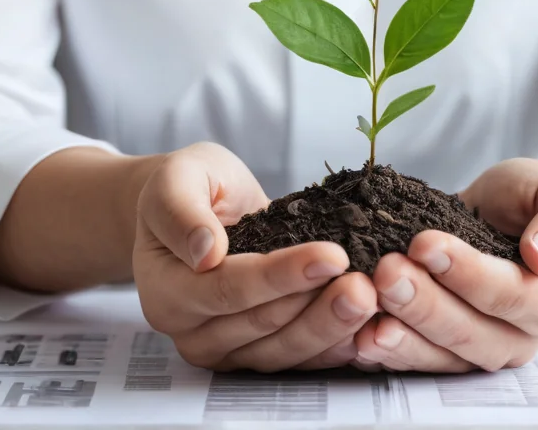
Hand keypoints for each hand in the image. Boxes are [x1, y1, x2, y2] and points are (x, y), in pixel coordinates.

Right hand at [133, 142, 376, 370]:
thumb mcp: (175, 180)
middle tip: (366, 283)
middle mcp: (192, 330)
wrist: (195, 209)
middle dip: (317, 305)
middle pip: (262, 326)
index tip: (331, 255)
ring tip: (371, 299)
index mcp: (165, 290)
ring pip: (284, 349)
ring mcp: (226, 348)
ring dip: (332, 327)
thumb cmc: (188, 189)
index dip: (282, 275)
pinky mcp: (257, 352)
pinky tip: (367, 328)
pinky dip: (335, 345)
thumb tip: (205, 250)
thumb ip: (181, 211)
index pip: (229, 289)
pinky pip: (298, 358)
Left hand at [354, 158, 537, 371]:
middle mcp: (519, 336)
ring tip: (368, 315)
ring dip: (403, 337)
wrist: (499, 215)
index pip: (512, 295)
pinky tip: (358, 337)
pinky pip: (416, 363)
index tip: (426, 243)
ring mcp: (479, 351)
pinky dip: (387, 353)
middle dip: (426, 305)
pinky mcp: (443, 355)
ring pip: (442, 357)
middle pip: (472, 333)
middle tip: (387, 272)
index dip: (468, 273)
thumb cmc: (526, 203)